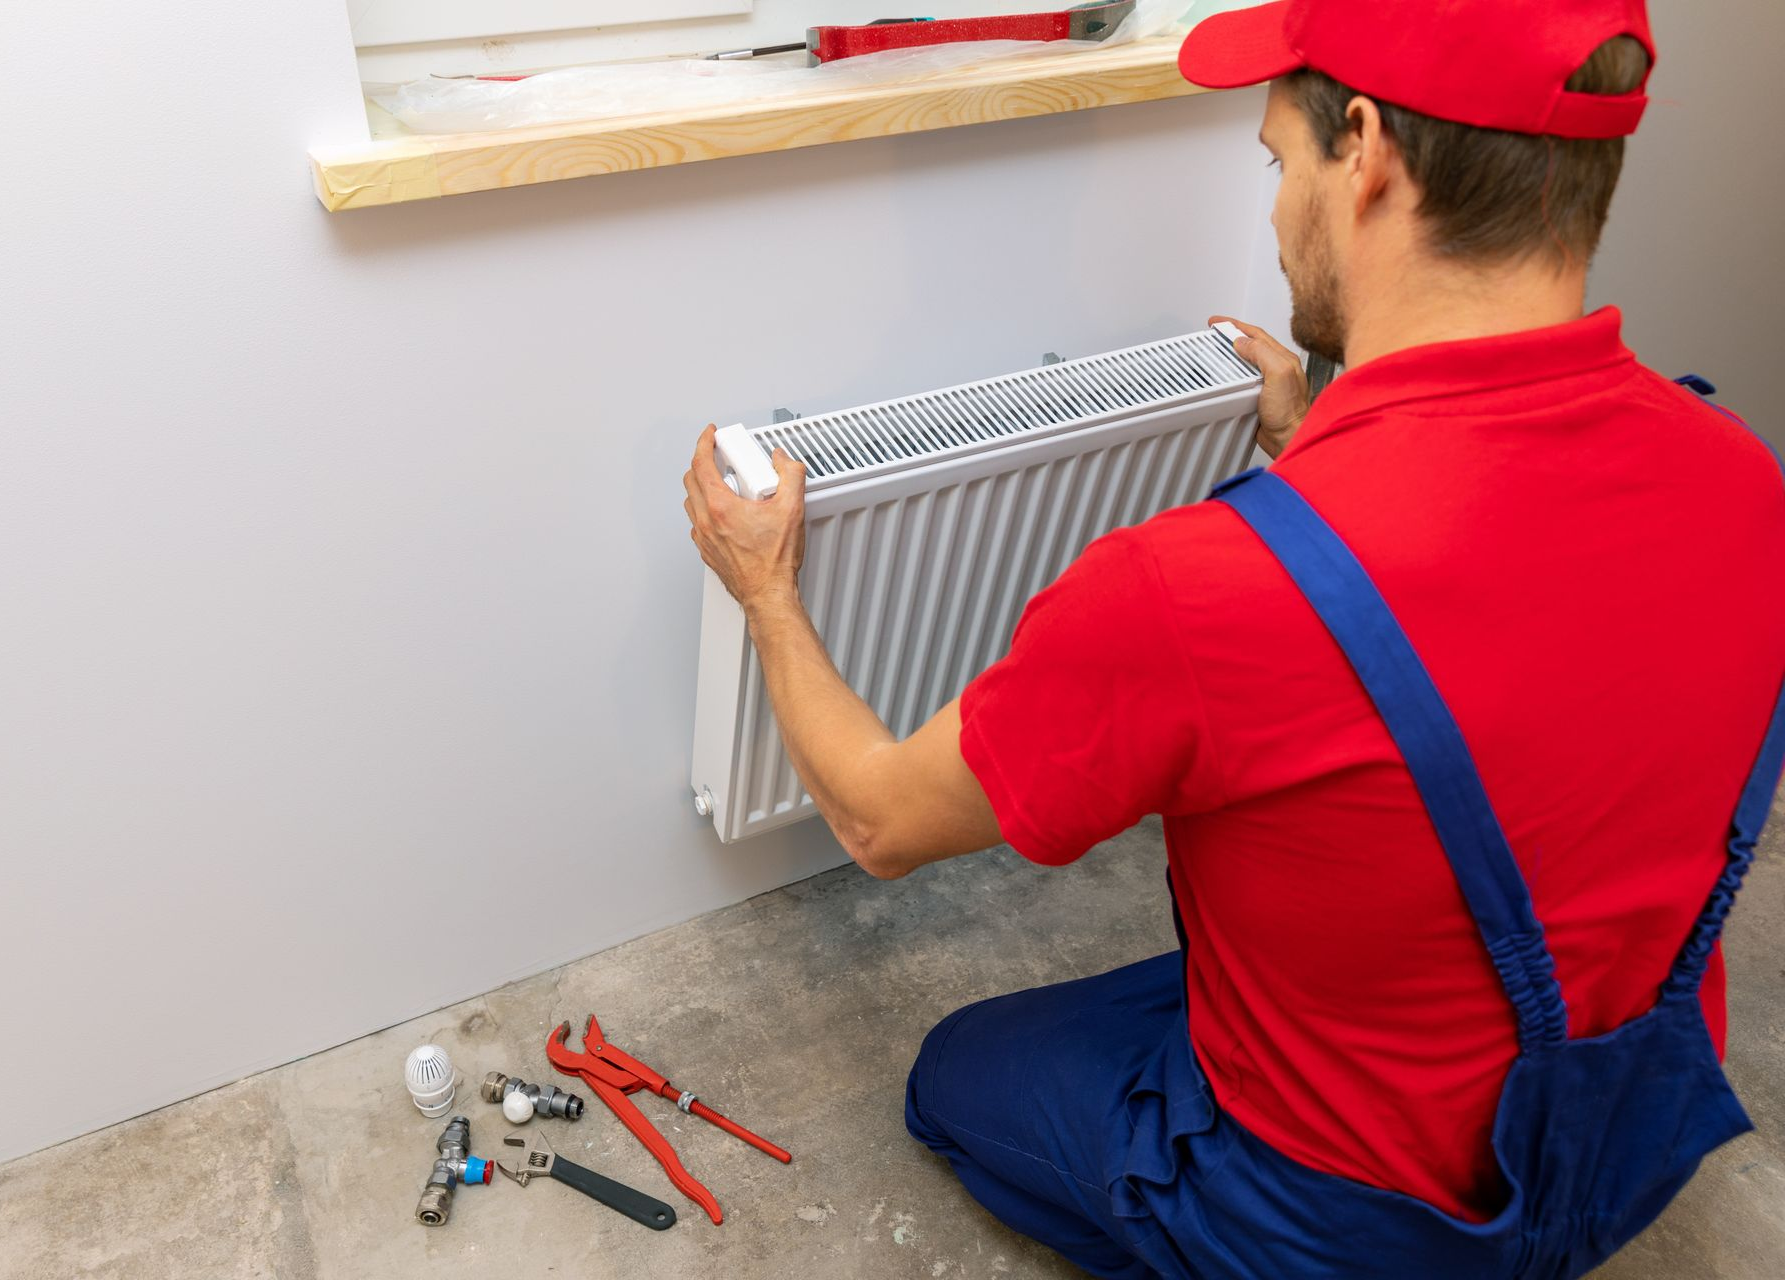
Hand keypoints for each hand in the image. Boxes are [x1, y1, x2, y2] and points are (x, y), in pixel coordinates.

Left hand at [683, 424, 808, 610]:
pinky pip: (698, 522)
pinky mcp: (707, 551)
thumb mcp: (792, 509)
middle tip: (720, 458)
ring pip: (691, 501)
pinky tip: (725, 513)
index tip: (710, 434)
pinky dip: (706, 510)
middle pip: (691, 479)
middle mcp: (706, 521)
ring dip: (702, 487)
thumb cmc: (774, 562)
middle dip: (703, 462)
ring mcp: (703, 537)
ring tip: (724, 485)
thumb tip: (782, 460)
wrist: (767, 594)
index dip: (704, 442)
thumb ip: (790, 475)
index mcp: (721, 506)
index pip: (701, 463)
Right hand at [1209, 315, 1310, 459]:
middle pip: (1251, 344)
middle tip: (1214, 332)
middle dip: (1231, 335)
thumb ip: (1262, 353)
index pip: (1256, 334)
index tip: (1217, 323)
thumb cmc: (1290, 411)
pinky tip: (1224, 376)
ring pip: (1246, 361)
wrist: (1289, 438)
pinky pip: (1242, 380)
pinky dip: (1231, 374)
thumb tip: (1242, 342)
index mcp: (1283, 359)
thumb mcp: (1279, 373)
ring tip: (1216, 349)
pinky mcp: (1259, 398)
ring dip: (1230, 353)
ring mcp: (1268, 383)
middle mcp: (1277, 369)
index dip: (1235, 325)